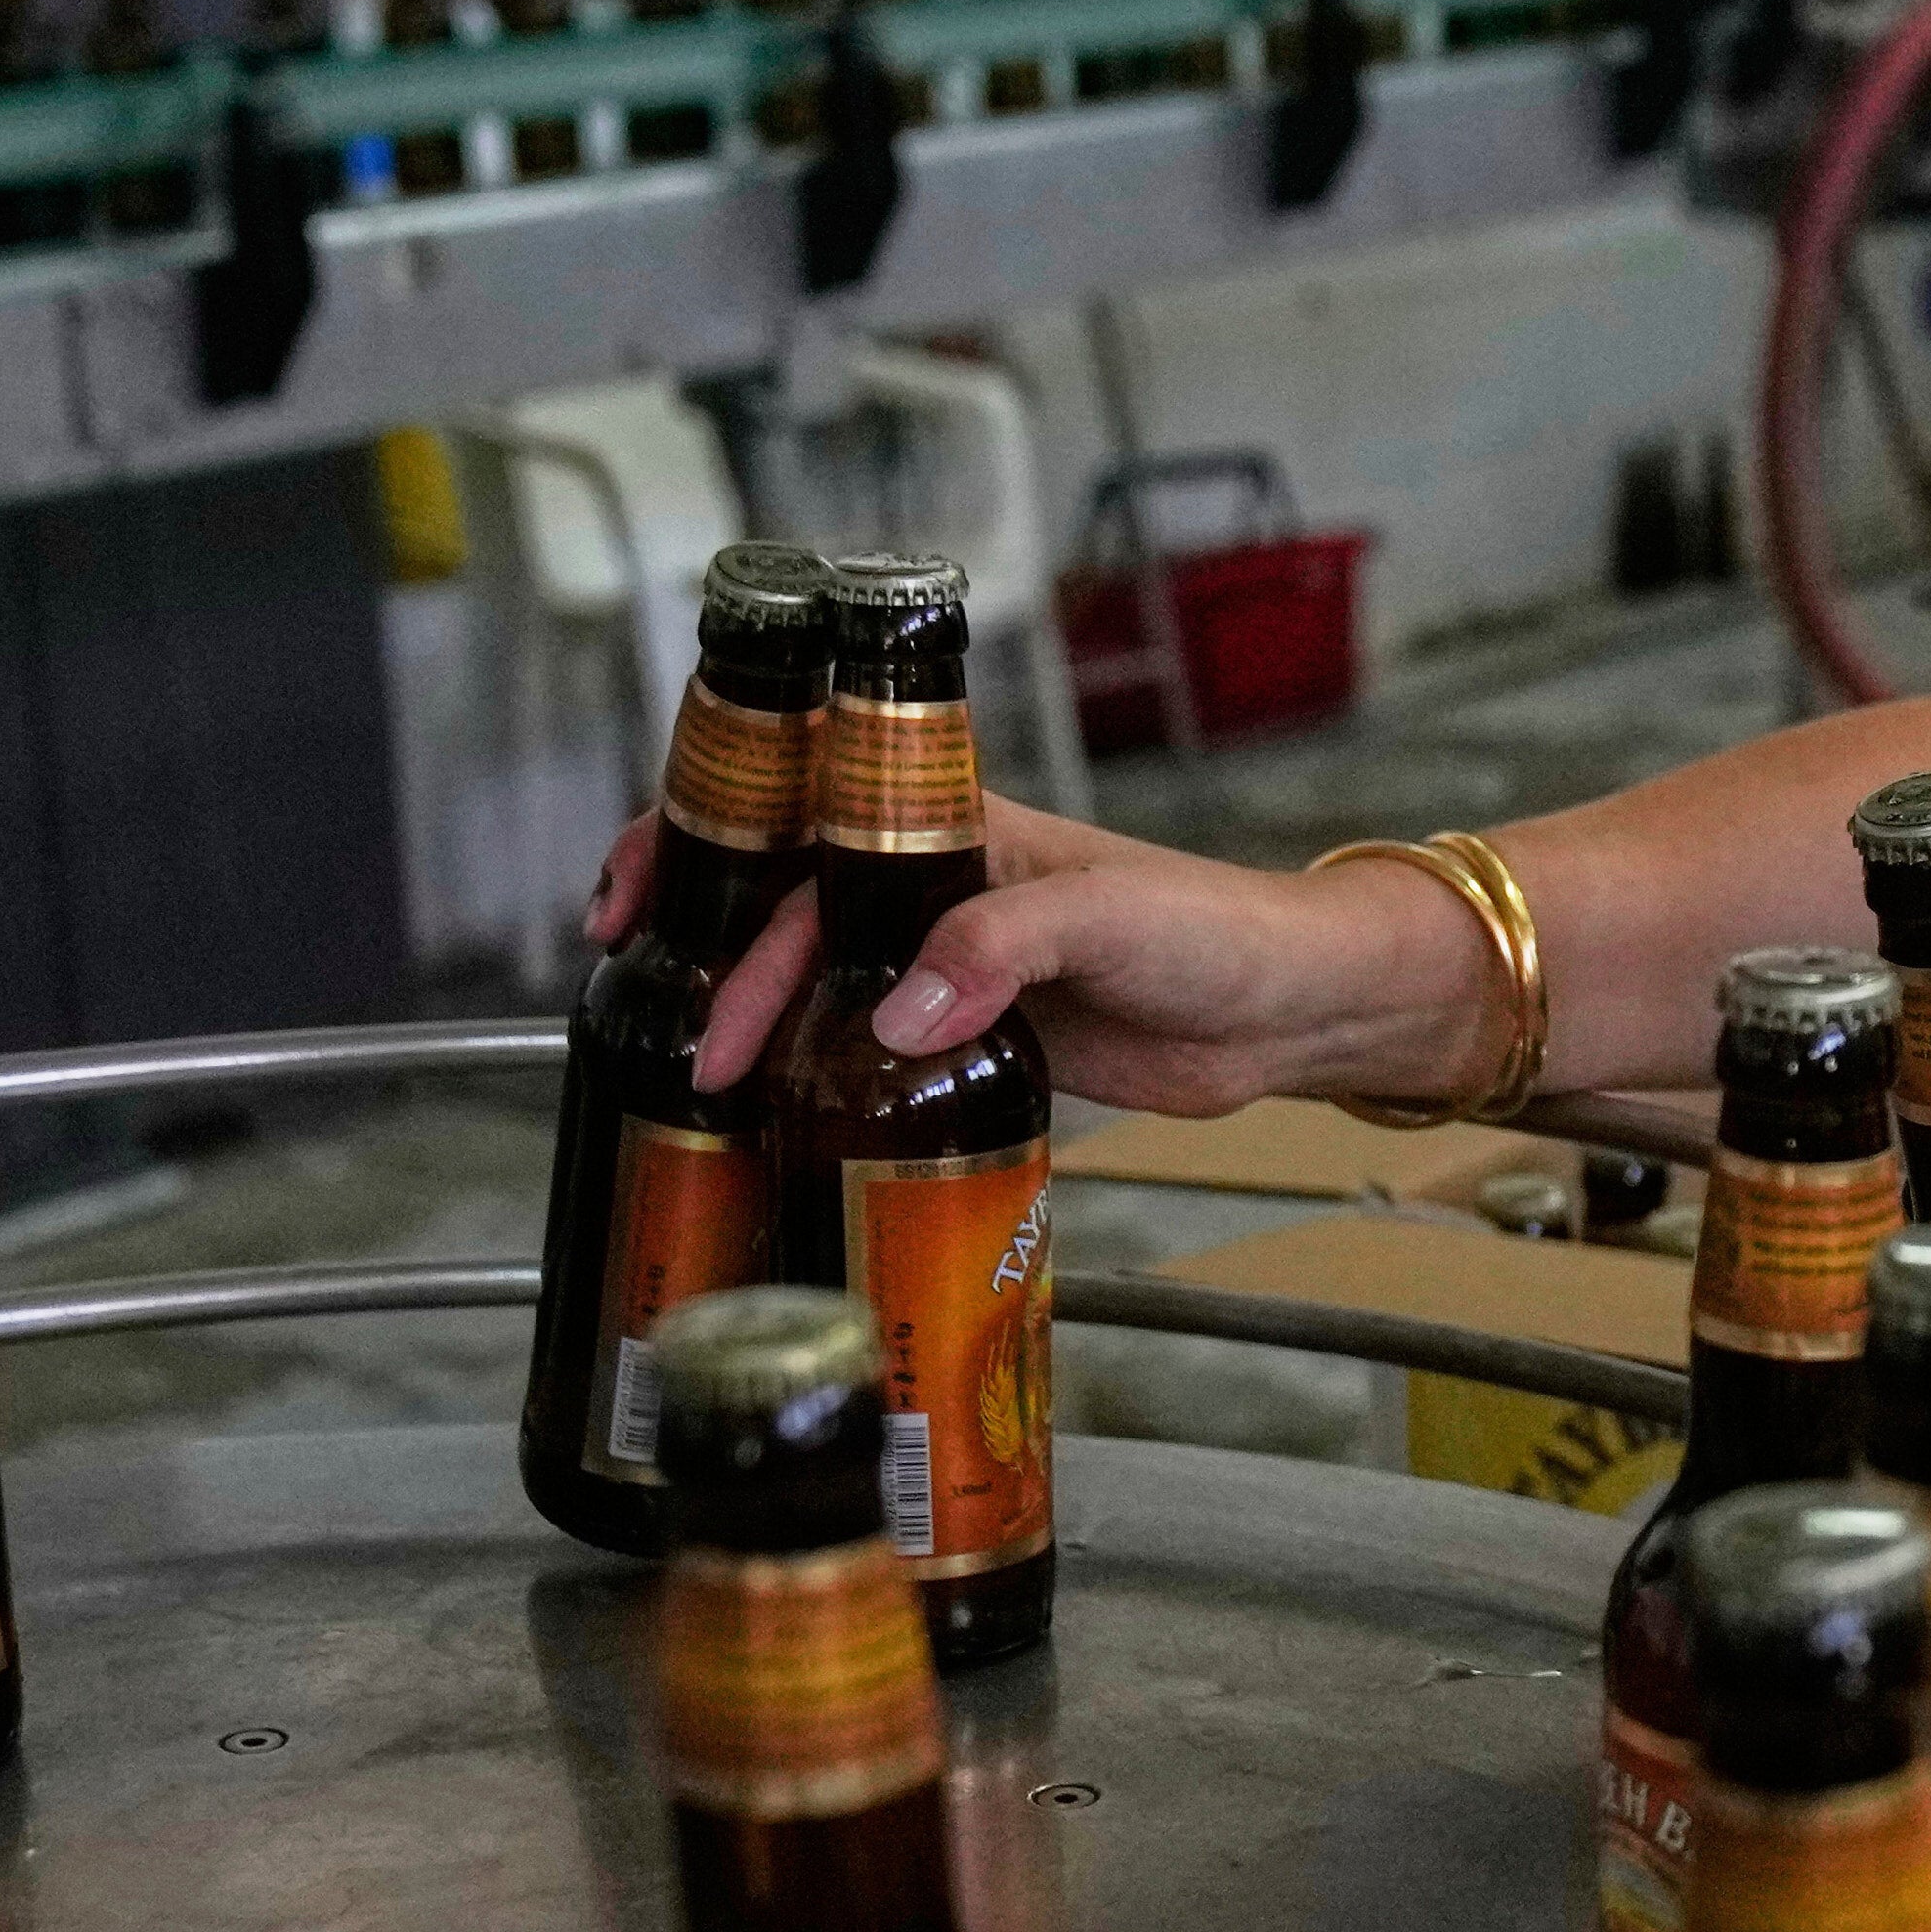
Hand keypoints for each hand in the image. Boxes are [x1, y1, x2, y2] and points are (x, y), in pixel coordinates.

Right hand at [587, 803, 1507, 1109]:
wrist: (1291, 1011)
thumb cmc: (1216, 931)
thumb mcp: (1105, 919)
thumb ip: (996, 951)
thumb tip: (892, 1020)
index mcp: (954, 827)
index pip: (800, 822)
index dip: (705, 845)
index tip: (639, 897)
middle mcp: (936, 888)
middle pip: (788, 907)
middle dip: (711, 955)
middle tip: (682, 1037)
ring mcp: (950, 965)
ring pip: (821, 979)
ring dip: (758, 1021)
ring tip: (705, 1081)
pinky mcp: (977, 1038)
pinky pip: (874, 1048)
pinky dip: (821, 1071)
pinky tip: (781, 1109)